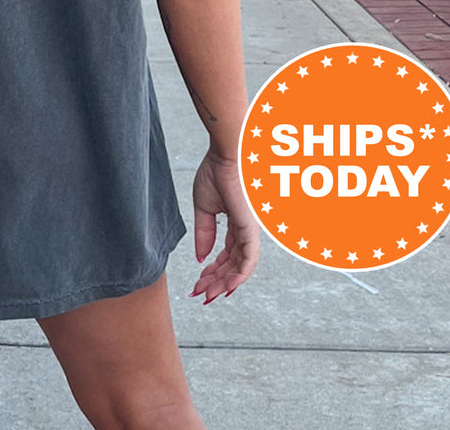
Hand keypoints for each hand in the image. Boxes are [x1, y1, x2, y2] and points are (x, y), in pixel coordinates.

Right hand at [189, 146, 259, 302]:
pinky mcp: (251, 230)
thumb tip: (200, 257)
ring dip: (223, 283)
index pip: (226, 253)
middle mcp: (246, 231)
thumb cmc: (216, 172)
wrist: (226, 155)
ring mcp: (250, 232)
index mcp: (235, 223)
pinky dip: (237, 276)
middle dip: (215, 281)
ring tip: (208, 295)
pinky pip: (248, 260)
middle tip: (201, 294)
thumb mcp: (203, 207)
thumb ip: (203, 233)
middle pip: (232, 264)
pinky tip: (225, 287)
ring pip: (240, 267)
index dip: (212, 269)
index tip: (198, 282)